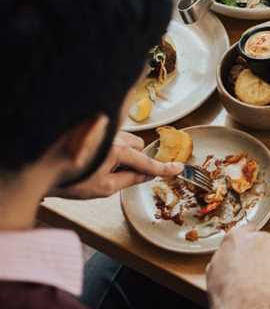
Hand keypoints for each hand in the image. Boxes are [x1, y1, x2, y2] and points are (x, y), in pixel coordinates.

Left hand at [58, 131, 182, 199]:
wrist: (43, 167)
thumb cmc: (72, 179)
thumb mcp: (104, 188)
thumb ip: (130, 179)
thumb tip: (146, 175)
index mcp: (118, 151)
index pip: (146, 162)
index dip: (163, 168)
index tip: (178, 169)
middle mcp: (114, 136)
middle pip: (138, 147)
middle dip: (135, 159)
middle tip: (118, 174)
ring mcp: (105, 131)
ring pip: (126, 140)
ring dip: (122, 153)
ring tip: (100, 167)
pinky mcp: (96, 129)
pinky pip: (114, 136)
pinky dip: (110, 147)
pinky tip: (93, 158)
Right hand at [207, 226, 269, 308]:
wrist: (239, 305)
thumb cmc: (224, 290)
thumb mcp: (214, 268)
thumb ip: (225, 254)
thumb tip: (228, 255)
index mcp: (236, 237)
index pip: (246, 228)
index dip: (248, 238)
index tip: (248, 244)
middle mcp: (255, 239)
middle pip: (262, 238)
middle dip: (259, 249)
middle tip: (253, 265)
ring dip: (268, 260)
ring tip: (258, 277)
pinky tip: (266, 284)